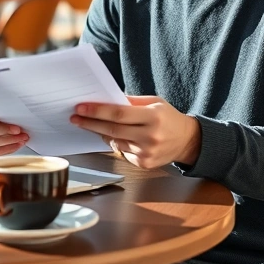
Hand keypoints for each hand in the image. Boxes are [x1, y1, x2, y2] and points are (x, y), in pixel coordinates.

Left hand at [69, 96, 201, 168]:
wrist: (188, 141)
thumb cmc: (168, 118)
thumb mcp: (154, 102)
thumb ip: (131, 102)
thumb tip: (106, 99)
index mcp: (153, 117)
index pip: (119, 114)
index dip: (98, 111)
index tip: (81, 108)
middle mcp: (150, 136)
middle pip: (113, 129)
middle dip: (91, 123)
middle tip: (75, 117)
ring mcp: (147, 153)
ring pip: (115, 142)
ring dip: (100, 133)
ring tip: (89, 124)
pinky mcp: (144, 164)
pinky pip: (122, 152)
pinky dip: (116, 143)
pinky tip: (114, 136)